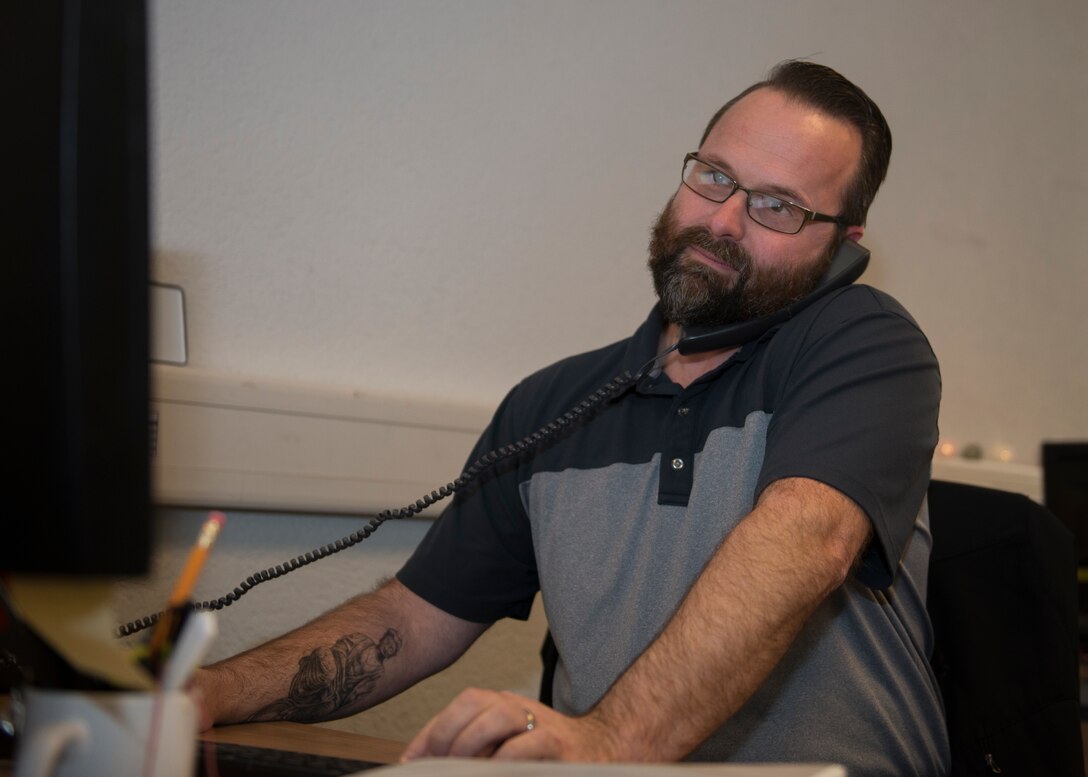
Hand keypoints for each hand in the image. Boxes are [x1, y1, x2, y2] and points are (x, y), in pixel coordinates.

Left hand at [401, 688, 617, 760]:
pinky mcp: (560, 746)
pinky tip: (493, 770)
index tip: (411, 761)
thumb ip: (474, 749)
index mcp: (505, 705)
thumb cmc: (548, 756)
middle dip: (448, 732)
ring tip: (460, 766)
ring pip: (500, 713)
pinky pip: (528, 744)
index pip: (462, 704)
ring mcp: (542, 723)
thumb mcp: (506, 747)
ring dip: (471, 740)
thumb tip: (424, 761)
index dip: (432, 731)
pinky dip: (505, 758)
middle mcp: (521, 707)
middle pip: (476, 701)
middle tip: (438, 764)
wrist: (606, 752)